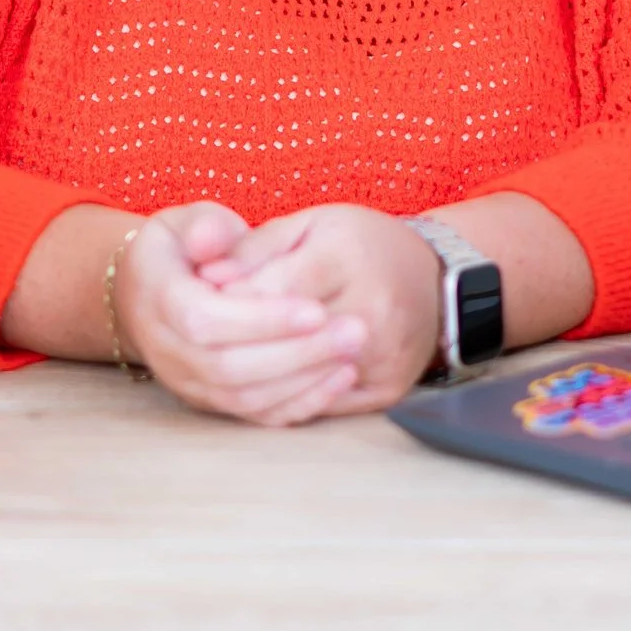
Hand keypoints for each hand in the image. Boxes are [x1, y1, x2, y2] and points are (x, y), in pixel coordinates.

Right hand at [113, 201, 367, 426]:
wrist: (150, 290)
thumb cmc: (180, 247)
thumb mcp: (184, 221)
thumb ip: (204, 225)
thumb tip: (213, 240)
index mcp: (157, 298)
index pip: (205, 320)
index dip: (260, 319)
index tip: (316, 309)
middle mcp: (166, 350)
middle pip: (228, 367)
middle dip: (295, 354)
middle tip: (354, 332)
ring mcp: (187, 382)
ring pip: (244, 398)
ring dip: (303, 381)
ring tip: (353, 353)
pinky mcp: (210, 401)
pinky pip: (255, 415)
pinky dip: (299, 402)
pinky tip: (340, 378)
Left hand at [200, 205, 441, 415]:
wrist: (435, 280)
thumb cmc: (362, 245)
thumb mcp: (309, 225)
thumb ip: (254, 248)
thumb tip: (206, 277)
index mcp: (346, 255)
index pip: (271, 292)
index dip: (228, 302)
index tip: (196, 302)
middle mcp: (371, 307)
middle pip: (286, 339)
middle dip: (236, 342)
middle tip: (200, 341)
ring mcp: (383, 354)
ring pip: (303, 379)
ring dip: (257, 377)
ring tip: (223, 364)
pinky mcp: (388, 388)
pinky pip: (326, 405)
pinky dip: (289, 398)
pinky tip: (261, 386)